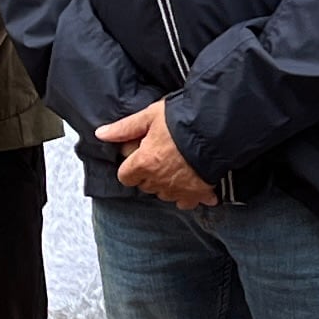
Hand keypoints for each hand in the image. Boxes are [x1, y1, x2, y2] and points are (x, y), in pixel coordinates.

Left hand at [97, 99, 214, 208]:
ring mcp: (178, 189)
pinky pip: (186, 202)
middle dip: (148, 174)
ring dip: (166, 184)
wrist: (217, 130)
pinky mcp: (197, 193)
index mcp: (144, 163)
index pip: (125, 176)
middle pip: (145, 186)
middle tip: (160, 156)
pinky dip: (188, 195)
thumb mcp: (150, 116)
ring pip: (163, 194)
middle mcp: (159, 181)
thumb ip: (125, 128)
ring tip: (177, 167)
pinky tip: (192, 184)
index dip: (131, 166)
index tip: (139, 157)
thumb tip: (101, 134)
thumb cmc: (182, 120)